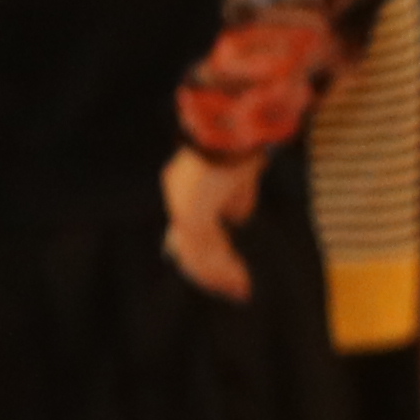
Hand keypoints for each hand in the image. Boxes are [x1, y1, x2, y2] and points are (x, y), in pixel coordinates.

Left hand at [161, 146, 263, 301]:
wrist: (232, 128)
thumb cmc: (240, 144)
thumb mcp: (241, 176)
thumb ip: (237, 199)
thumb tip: (237, 220)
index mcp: (185, 187)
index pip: (192, 229)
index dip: (211, 252)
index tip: (230, 267)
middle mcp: (178, 197)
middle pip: (191, 248)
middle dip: (213, 272)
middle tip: (234, 291)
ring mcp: (181, 205)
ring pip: (198, 254)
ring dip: (220, 275)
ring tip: (240, 292)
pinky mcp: (191, 214)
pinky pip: (205, 251)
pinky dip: (223, 269)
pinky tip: (239, 281)